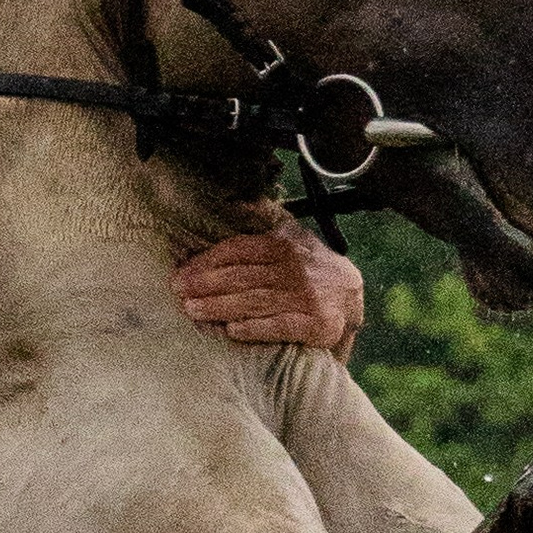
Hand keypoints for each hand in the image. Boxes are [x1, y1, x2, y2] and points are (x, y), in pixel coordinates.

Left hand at [173, 222, 365, 362]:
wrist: (354, 298)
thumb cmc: (311, 271)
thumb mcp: (292, 239)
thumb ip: (264, 229)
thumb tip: (236, 202)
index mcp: (284, 244)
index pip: (238, 250)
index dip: (206, 261)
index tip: (180, 274)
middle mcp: (296, 267)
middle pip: (242, 275)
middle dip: (205, 284)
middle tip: (178, 293)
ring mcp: (308, 296)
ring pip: (255, 300)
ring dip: (220, 306)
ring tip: (193, 311)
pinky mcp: (318, 324)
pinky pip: (281, 325)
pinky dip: (256, 328)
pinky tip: (232, 330)